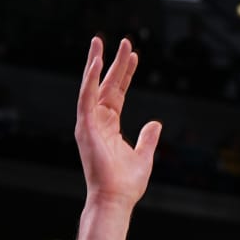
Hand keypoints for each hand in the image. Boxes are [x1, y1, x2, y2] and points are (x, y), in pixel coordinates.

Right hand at [75, 38, 160, 216]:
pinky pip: (86, 97)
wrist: (116, 199)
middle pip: (107, 85)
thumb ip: (148, 138)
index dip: (126, 74)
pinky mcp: (85, 127)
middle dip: (114, 62)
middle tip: (123, 41)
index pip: (118, 93)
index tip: (134, 56)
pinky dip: (91, 80)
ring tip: (100, 42)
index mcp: (109, 126)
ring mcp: (89, 123)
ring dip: (97, 63)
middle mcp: (97, 121)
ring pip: (92, 86)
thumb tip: (155, 123)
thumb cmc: (126, 183)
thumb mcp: (144, 156)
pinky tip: (97, 62)